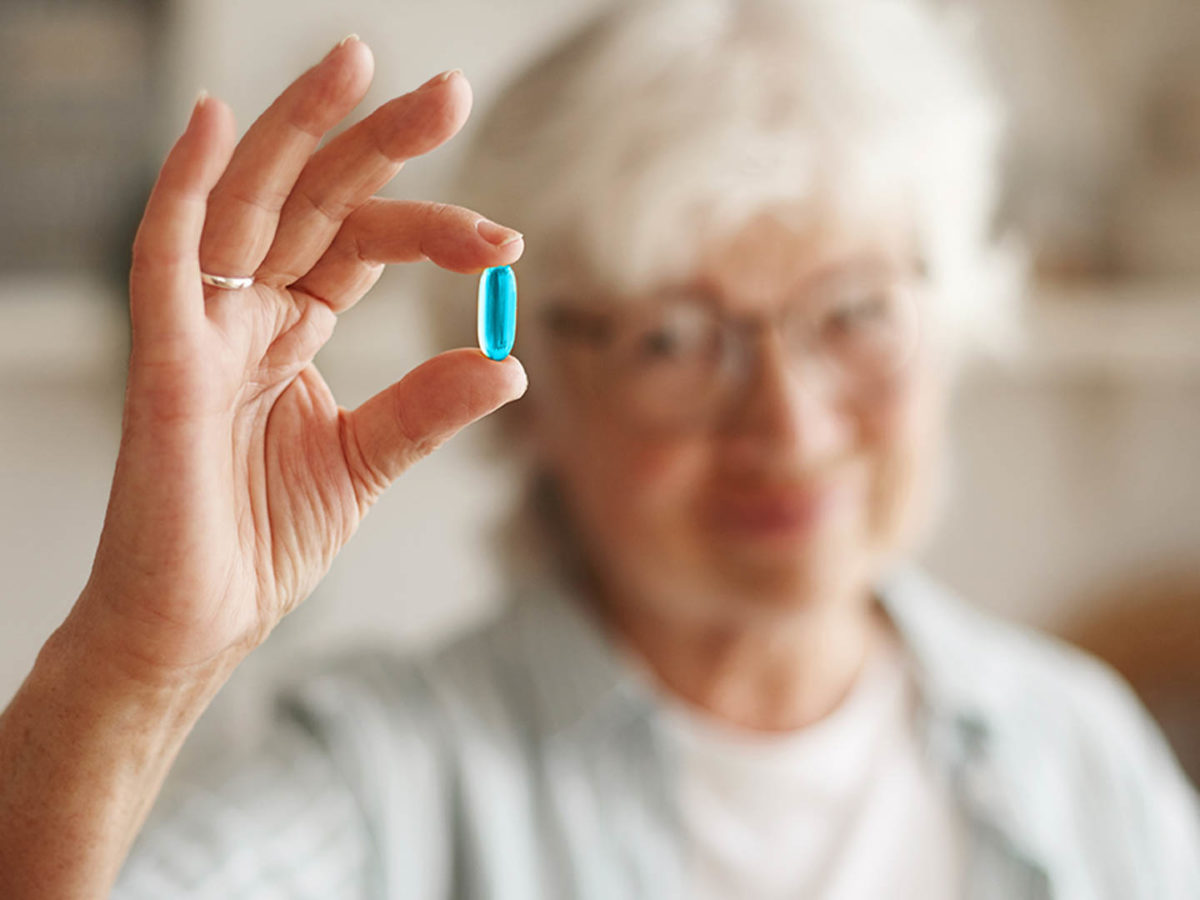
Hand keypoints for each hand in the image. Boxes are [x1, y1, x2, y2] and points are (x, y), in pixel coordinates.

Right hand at [72, 36, 525, 682]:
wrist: (201, 622)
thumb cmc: (261, 540)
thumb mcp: (367, 462)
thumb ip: (427, 408)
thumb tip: (506, 364)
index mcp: (293, 331)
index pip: (363, 245)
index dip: (434, 229)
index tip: (506, 243)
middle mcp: (247, 313)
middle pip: (315, 200)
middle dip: (380, 143)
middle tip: (452, 93)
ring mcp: (202, 328)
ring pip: (248, 201)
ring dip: (300, 129)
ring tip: (360, 62)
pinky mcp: (163, 360)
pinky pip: (164, 254)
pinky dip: (183, 185)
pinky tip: (216, 120)